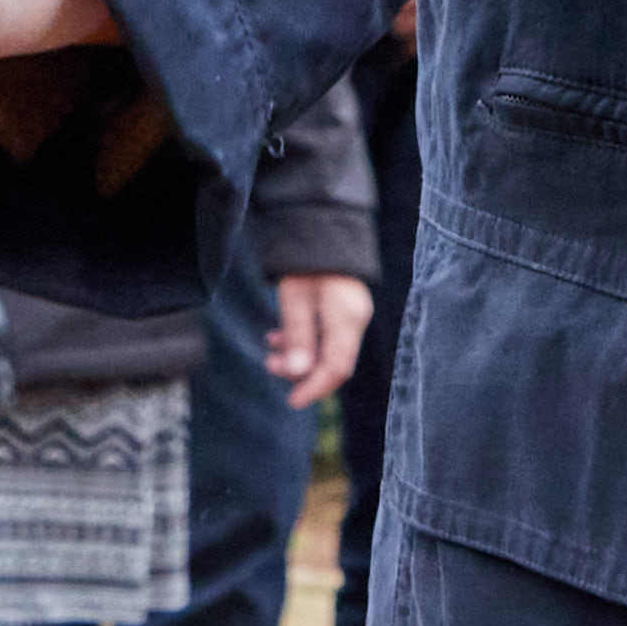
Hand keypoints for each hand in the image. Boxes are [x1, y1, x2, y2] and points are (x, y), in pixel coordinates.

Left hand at [267, 272, 371, 411]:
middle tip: (270, 366)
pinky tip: (279, 337)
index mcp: (347, 317)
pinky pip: (328, 335)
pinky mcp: (345, 309)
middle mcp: (356, 319)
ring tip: (270, 351)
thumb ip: (297, 335)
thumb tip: (297, 373)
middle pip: (334, 362)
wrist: (322, 224)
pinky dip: (304, 341)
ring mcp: (353, 314)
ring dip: (300, 355)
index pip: (336, 366)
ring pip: (328, 350)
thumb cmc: (305, 258)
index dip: (314, 388)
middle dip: (303, 372)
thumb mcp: (294, 296)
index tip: (293, 401)